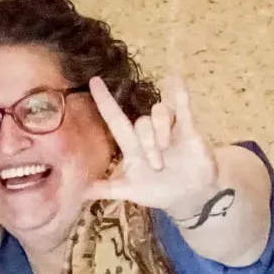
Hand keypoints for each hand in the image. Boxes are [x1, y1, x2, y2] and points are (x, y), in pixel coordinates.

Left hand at [87, 76, 224, 223]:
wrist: (192, 197)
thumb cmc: (161, 192)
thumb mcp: (132, 191)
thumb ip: (108, 189)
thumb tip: (81, 192)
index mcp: (132, 147)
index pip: (115, 119)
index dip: (105, 101)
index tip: (94, 81)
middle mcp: (149, 134)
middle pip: (141, 122)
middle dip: (149, 142)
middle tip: (158, 166)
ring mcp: (169, 129)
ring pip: (159, 113)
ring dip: (163, 132)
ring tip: (169, 152)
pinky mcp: (188, 128)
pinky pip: (183, 107)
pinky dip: (180, 93)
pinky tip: (175, 77)